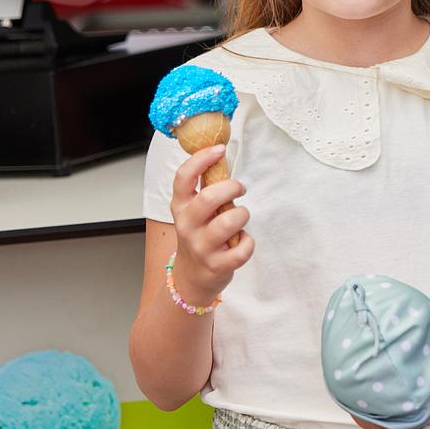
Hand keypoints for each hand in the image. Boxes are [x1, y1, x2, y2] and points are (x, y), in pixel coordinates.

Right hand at [168, 145, 252, 306]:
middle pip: (209, 198)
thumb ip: (204, 189)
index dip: (201, 159)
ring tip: (240, 218)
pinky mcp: (217, 265)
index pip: (183, 177)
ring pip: (228, 222)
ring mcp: (201, 247)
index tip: (219, 149)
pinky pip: (242, 248)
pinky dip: (248, 242)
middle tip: (240, 189)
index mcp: (181, 207)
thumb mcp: (193, 212)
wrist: (191, 278)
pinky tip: (242, 241)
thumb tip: (221, 158)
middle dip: (232, 188)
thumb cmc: (198, 237)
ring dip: (242, 215)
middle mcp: (187, 225)